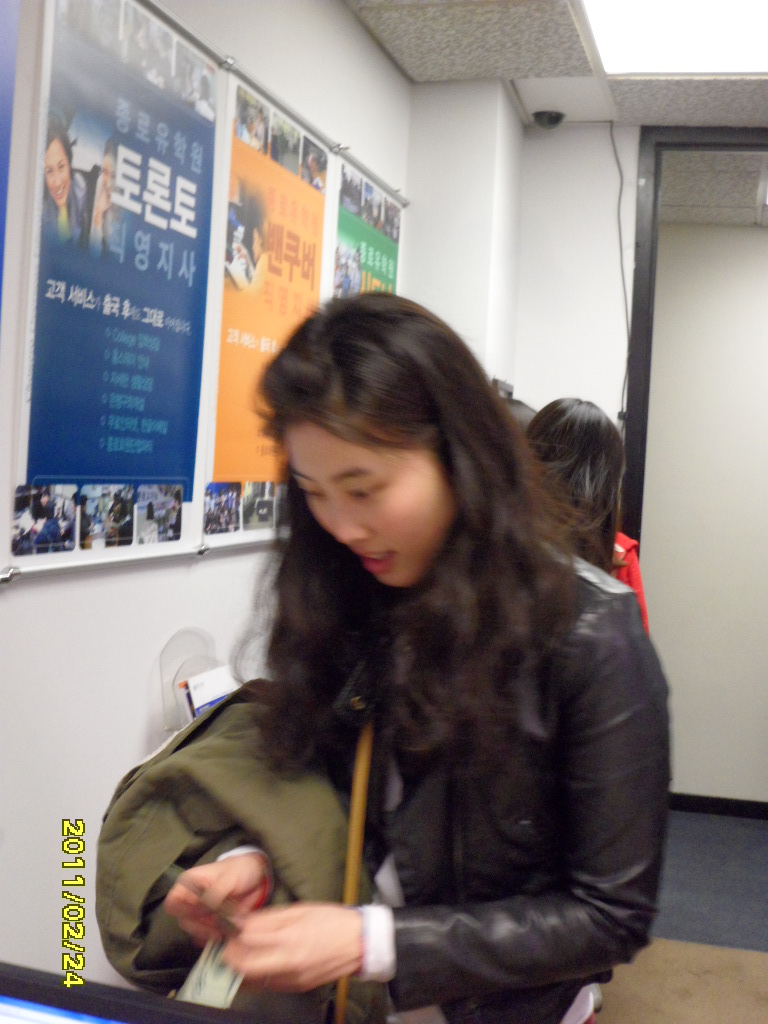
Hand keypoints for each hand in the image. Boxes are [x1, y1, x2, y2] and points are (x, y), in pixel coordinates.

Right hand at [163, 852, 268, 945]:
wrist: (255, 876)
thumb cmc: (239, 870)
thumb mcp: (228, 878)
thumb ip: (215, 893)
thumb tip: (207, 909)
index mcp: (188, 883)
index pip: (173, 903)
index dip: (184, 911)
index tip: (203, 913)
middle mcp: (189, 899)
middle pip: (184, 921)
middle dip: (201, 926)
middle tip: (219, 927)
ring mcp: (199, 912)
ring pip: (194, 931)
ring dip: (209, 933)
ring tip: (226, 931)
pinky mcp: (210, 923)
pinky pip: (205, 936)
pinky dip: (214, 938)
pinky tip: (225, 936)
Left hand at [222, 903, 362, 991]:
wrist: (360, 942)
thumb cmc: (332, 921)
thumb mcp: (300, 910)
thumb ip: (270, 918)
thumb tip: (245, 921)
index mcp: (291, 937)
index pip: (249, 938)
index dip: (233, 933)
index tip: (227, 927)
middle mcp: (290, 961)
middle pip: (246, 966)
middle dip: (230, 956)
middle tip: (227, 945)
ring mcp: (293, 978)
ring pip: (254, 979)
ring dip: (242, 968)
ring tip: (240, 953)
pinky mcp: (298, 987)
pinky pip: (269, 985)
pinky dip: (258, 975)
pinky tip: (258, 963)